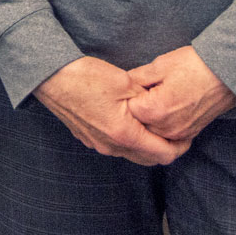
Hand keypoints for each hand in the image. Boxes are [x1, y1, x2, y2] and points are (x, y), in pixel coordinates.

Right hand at [33, 56, 190, 165]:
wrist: (49, 76)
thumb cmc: (85, 77)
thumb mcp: (125, 83)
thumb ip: (148, 101)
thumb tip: (162, 109)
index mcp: (125, 135)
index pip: (165, 154)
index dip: (181, 146)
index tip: (186, 132)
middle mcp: (111, 146)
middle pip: (149, 159)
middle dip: (166, 147)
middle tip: (174, 130)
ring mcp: (97, 144)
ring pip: (132, 153)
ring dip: (146, 143)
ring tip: (153, 123)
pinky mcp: (87, 137)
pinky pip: (116, 146)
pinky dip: (129, 139)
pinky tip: (129, 120)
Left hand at [126, 47, 235, 141]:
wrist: (226, 74)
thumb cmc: (193, 66)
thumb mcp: (159, 66)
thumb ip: (135, 79)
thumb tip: (120, 85)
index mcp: (154, 110)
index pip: (125, 109)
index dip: (125, 96)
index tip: (130, 87)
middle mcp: (165, 128)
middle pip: (136, 124)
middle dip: (134, 110)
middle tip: (140, 93)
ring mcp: (178, 134)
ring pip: (150, 133)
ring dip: (146, 120)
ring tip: (152, 100)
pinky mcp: (189, 134)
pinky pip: (166, 136)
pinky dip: (160, 126)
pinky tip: (162, 110)